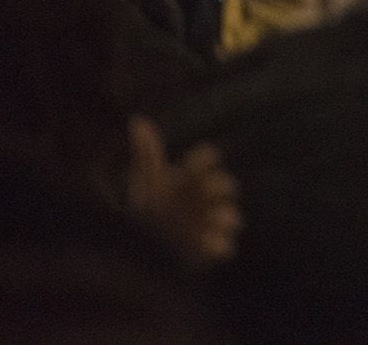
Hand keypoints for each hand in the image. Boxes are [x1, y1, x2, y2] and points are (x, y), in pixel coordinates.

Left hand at [126, 116, 241, 265]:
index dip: (202, 162)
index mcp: (193, 178)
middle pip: (223, 186)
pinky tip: (208, 245)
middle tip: (208, 189)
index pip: (206, 161)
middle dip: (219, 187)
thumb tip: (137, 120)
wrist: (146, 245)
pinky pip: (224, 247)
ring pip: (229, 217)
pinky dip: (219, 246)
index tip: (195, 164)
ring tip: (216, 220)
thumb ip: (147, 154)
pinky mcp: (210, 247)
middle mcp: (206, 198)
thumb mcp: (147, 182)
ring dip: (225, 217)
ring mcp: (210, 222)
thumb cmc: (151, 209)